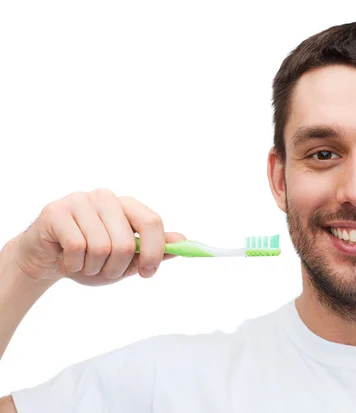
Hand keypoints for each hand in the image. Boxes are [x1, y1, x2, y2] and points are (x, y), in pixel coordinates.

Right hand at [9, 188, 184, 286]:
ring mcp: (80, 201)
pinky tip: (67, 260)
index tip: (148, 273)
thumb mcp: (126, 260)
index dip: (155, 250)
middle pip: (126, 241)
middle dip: (116, 268)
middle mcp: (105, 197)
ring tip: (84, 265)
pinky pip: (76, 246)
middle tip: (105, 273)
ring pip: (100, 247)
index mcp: (126, 205)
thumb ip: (154, 250)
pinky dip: (74, 264)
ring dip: (93, 268)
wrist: (46, 260)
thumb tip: (182, 241)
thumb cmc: (90, 258)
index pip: (152, 221)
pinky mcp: (56, 211)